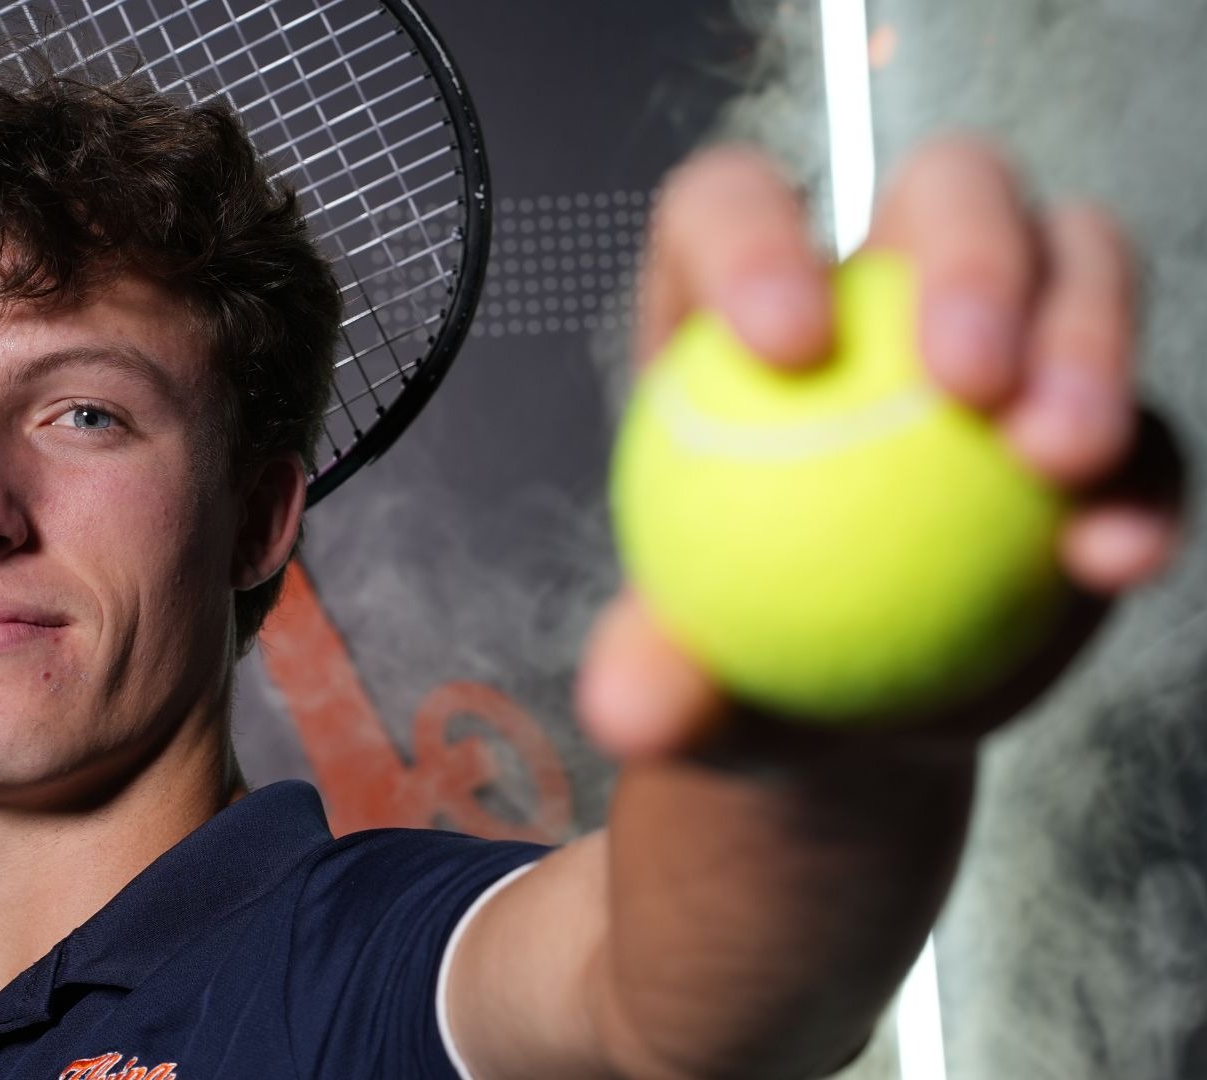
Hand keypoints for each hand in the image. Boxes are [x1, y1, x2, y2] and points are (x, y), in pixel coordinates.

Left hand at [576, 138, 1186, 764]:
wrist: (849, 705)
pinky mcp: (1102, 415)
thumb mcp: (678, 667)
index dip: (757, 239)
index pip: (733, 208)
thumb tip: (628, 707)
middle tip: (964, 382)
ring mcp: (1016, 327)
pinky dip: (1143, 482)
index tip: (787, 346)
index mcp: (741, 295)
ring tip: (1057, 459)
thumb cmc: (734, 645)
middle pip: (944, 188)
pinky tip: (1113, 556)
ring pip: (1077, 259)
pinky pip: (1149, 423)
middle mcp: (886, 281)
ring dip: (1084, 340)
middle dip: (970, 254)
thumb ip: (652, 669)